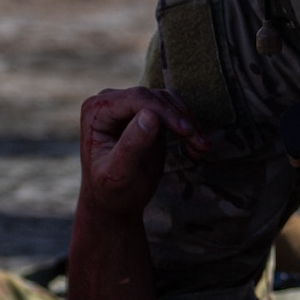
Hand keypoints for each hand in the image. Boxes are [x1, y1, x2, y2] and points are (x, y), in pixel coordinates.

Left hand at [76, 87, 207, 221]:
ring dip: (189, 122)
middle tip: (200, 143)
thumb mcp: (118, 173)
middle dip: (180, 118)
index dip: (164, 111)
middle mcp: (111, 102)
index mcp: (96, 110)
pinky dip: (188, 126)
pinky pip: (173, 110)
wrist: (115, 202)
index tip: (187, 131)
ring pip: (168, 101)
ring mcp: (130, 107)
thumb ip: (131, 144)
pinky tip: (197, 147)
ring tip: (203, 147)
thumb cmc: (111, 191)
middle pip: (154, 97)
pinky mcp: (147, 115)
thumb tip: (151, 115)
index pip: (136, 98)